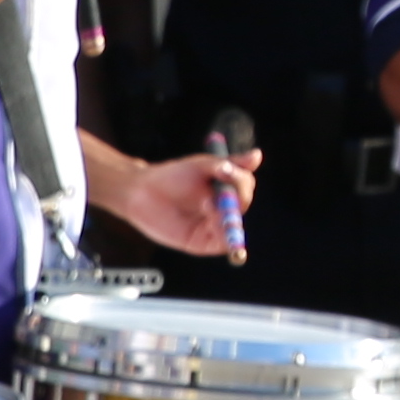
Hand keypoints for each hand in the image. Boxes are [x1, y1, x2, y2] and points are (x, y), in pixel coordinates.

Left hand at [103, 145, 251, 259]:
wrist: (141, 192)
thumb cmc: (171, 176)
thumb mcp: (202, 165)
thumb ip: (230, 164)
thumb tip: (258, 155)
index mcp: (225, 188)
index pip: (245, 186)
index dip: (240, 182)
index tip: (225, 172)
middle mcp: (222, 208)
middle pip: (242, 206)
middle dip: (232, 200)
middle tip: (213, 194)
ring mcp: (213, 226)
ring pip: (233, 226)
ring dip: (226, 218)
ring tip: (206, 205)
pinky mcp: (202, 243)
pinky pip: (221, 244)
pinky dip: (223, 236)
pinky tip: (212, 223)